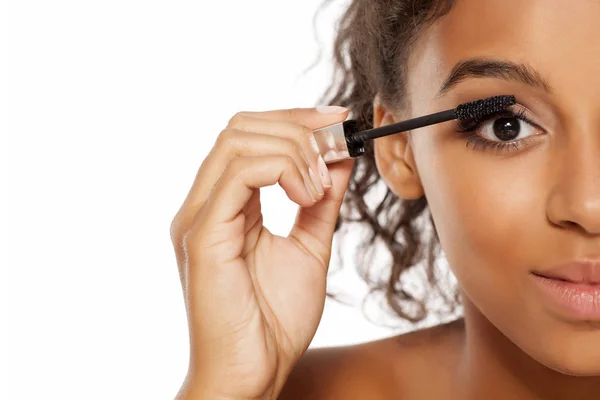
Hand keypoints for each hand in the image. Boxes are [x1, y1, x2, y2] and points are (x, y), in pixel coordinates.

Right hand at [170, 106, 353, 398]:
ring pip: (237, 141)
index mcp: (224, 205)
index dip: (294, 120)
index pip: (248, 136)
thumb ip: (320, 203)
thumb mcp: (309, 247)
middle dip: (297, 127)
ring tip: (321, 185)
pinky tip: (308, 195)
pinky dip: (281, 169)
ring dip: (293, 150)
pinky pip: (237, 174)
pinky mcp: (203, 236)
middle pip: (240, 127)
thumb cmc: (272, 320)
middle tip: (336, 146)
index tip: (338, 122)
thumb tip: (339, 159)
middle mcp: (203, 204)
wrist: (253, 373)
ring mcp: (197, 217)